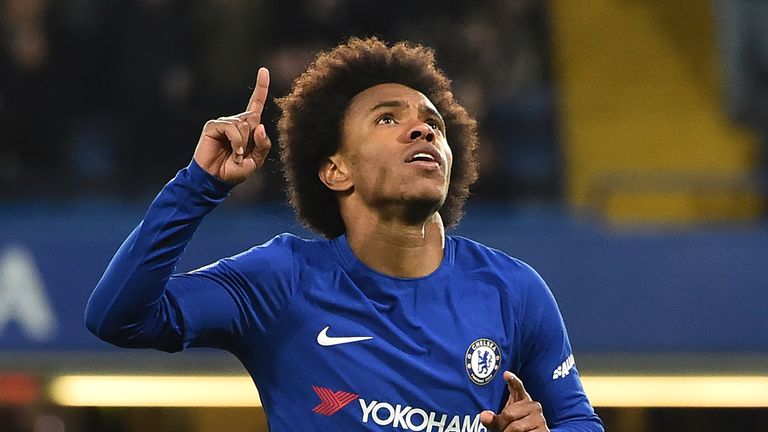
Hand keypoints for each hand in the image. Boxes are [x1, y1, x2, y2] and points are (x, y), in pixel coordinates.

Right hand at [193, 67, 271, 183]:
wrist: (216, 180)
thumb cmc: (235, 170)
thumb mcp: (256, 160)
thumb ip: (262, 144)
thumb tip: (259, 125)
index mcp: (248, 127)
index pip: (256, 104)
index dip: (261, 87)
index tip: (264, 70)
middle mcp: (236, 121)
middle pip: (253, 118)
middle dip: (252, 139)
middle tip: (242, 155)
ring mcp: (224, 122)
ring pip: (244, 125)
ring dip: (243, 144)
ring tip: (236, 156)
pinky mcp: (213, 126)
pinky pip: (232, 128)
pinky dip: (236, 142)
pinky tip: (233, 152)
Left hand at [479, 371, 548, 431]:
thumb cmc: (514, 427)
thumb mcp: (501, 423)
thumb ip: (492, 419)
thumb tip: (484, 416)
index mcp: (522, 399)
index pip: (518, 387)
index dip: (512, 380)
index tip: (506, 374)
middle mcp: (533, 406)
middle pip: (509, 414)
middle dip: (502, 425)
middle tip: (503, 429)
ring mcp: (540, 418)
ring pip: (516, 427)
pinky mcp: (544, 430)